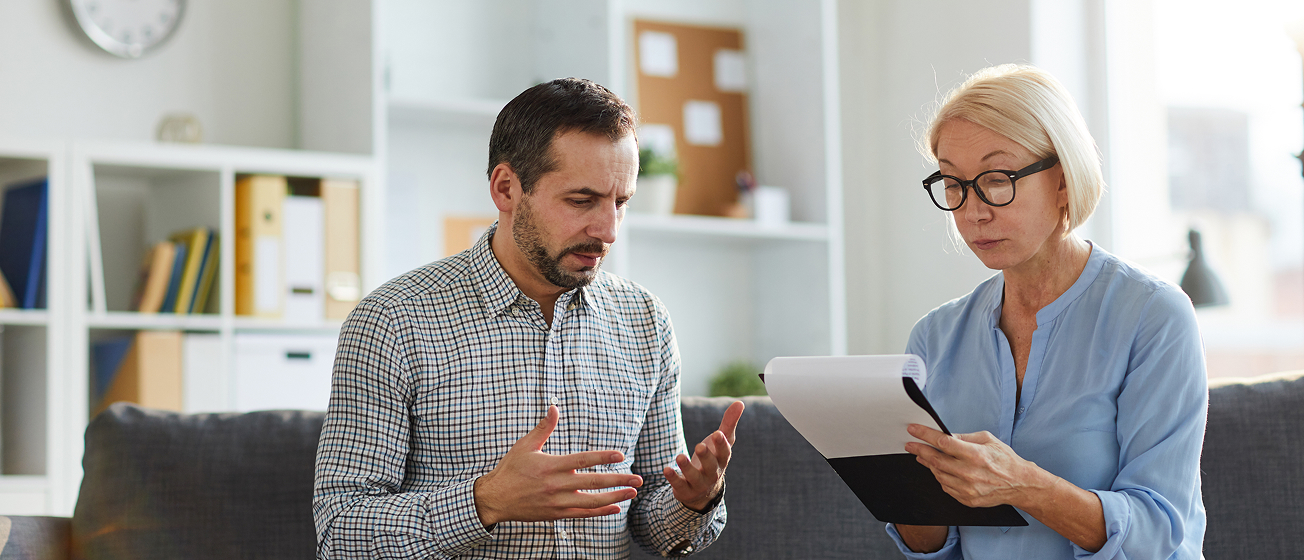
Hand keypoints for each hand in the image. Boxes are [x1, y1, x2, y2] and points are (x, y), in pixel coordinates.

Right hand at [474, 406, 642, 526]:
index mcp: (551, 465)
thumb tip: (554, 407)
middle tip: (638, 478)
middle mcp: (556, 485)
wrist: (495, 499)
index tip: (621, 455)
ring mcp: (557, 502)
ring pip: (591, 501)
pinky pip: (582, 514)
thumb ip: (543, 428)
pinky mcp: (556, 514)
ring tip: (632, 492)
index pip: (582, 460)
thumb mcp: (525, 446)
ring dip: (614, 497)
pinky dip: (600, 512)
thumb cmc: (510, 470)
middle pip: (593, 482)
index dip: (603, 457)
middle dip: (618, 480)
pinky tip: (615, 508)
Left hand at [666, 400, 743, 510]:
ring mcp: (698, 483)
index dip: (721, 444)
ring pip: (694, 477)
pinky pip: (679, 485)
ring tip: (679, 456)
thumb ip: (728, 423)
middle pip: (711, 466)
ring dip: (686, 467)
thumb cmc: (713, 459)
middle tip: (700, 446)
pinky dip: (673, 478)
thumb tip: (740, 402)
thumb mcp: (720, 442)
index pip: (724, 453)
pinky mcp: (685, 490)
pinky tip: (666, 469)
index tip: (717, 433)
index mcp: (721, 460)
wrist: (703, 490)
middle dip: (706, 456)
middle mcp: (712, 473)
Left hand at [903, 424, 1036, 508]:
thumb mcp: (987, 440)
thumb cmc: (1004, 460)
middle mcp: (970, 473)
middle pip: (936, 460)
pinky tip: (938, 469)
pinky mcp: (967, 499)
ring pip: (938, 474)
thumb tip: (945, 435)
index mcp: (976, 455)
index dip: (925, 435)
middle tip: (910, 445)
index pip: (943, 443)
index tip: (913, 430)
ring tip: (922, 456)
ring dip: (928, 464)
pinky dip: (940, 476)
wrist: (1019, 484)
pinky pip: (945, 487)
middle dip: (919, 450)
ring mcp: (968, 488)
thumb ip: (964, 438)